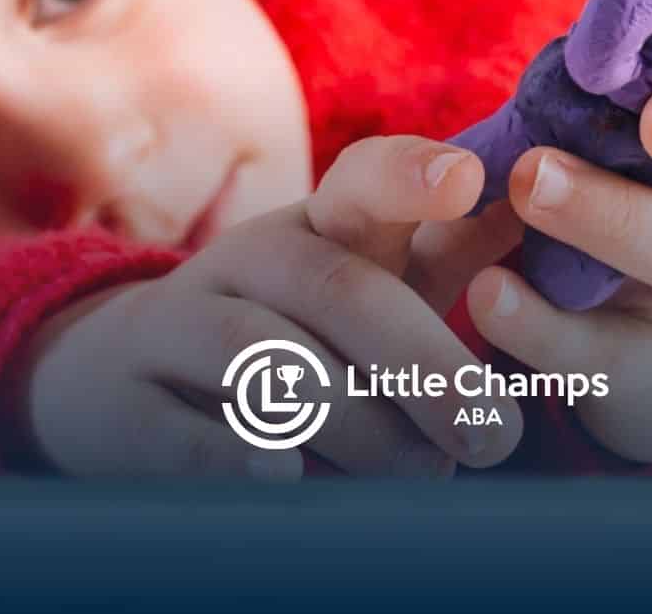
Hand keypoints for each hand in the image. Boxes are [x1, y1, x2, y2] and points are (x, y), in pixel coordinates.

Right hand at [16, 141, 521, 480]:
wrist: (117, 380)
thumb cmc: (287, 330)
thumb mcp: (362, 279)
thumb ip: (446, 251)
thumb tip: (534, 210)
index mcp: (313, 227)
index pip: (360, 182)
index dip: (411, 176)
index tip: (466, 179)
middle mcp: (244, 263)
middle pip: (337, 290)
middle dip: (424, 361)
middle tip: (491, 432)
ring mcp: (176, 331)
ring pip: (268, 360)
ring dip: (359, 422)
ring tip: (423, 473)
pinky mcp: (128, 410)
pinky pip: (184, 432)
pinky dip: (239, 455)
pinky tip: (288, 476)